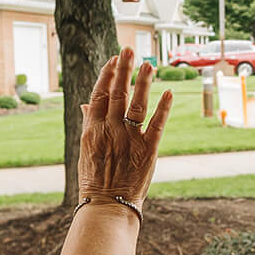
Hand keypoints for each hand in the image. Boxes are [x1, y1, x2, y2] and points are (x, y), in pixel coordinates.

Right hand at [79, 50, 171, 204]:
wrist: (107, 206)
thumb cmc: (95, 178)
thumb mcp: (86, 149)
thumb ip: (89, 123)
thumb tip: (87, 103)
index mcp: (92, 129)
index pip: (99, 94)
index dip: (107, 75)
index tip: (113, 59)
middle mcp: (110, 130)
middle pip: (117, 93)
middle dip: (123, 69)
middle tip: (129, 49)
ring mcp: (129, 139)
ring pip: (136, 104)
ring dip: (142, 82)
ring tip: (149, 64)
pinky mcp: (148, 150)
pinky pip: (157, 124)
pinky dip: (163, 108)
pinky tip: (168, 92)